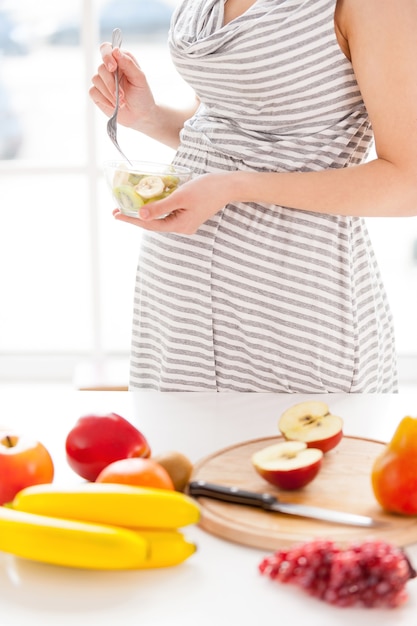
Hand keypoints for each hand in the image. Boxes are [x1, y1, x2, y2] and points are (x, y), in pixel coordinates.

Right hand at [89, 43, 156, 130]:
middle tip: (123, 96)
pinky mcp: (97, 93)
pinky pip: (93, 91)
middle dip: (112, 84)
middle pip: (101, 68)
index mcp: (120, 60)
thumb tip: (115, 51)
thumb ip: (128, 64)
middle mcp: (109, 68)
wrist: (140, 115)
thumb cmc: (142, 95)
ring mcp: (102, 80)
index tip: (113, 67)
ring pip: (96, 80)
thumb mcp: (139, 79)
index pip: (106, 49)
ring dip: (109, 94)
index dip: (107, 56)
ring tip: (121, 103)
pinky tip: (114, 105)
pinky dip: (104, 100)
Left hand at [113, 173, 235, 234]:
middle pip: (154, 223)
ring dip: (145, 212)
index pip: (150, 224)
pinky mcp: (188, 215)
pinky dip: (156, 208)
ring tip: (128, 206)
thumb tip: (141, 215)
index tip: (116, 215)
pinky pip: (168, 213)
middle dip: (135, 216)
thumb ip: (160, 207)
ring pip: (160, 219)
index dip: (132, 219)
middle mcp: (182, 227)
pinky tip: (148, 202)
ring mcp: (186, 222)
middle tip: (116, 210)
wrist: (227, 186)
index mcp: (180, 225)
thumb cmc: (206, 188)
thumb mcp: (180, 196)